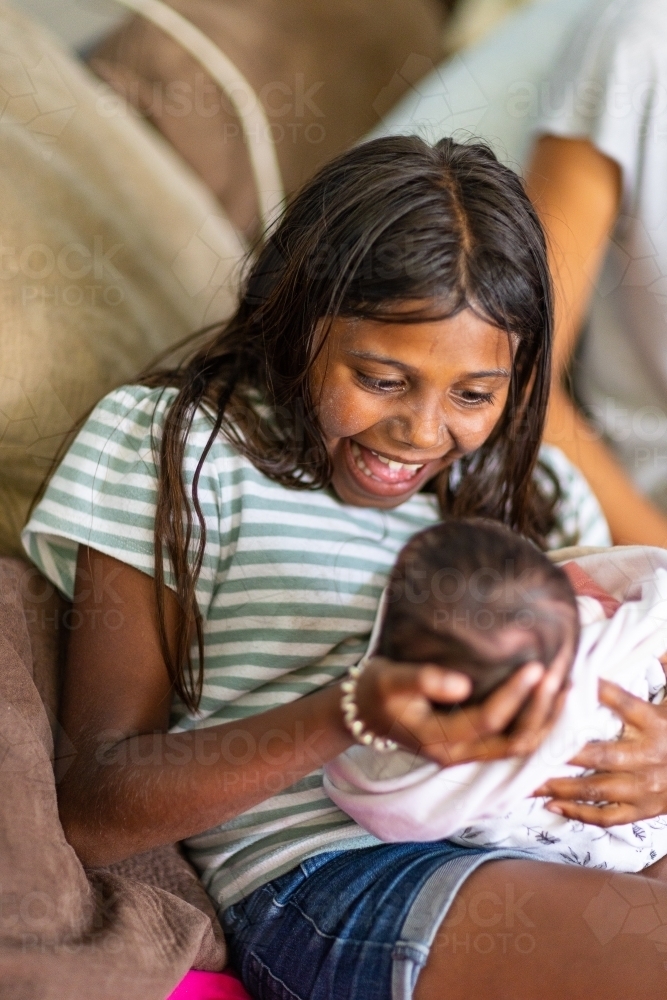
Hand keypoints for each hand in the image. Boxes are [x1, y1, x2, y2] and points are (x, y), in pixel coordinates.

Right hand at [353, 653, 567, 766]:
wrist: (363, 712)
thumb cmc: (377, 690)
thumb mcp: (392, 679)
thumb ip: (425, 680)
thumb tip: (464, 684)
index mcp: (439, 740)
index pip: (489, 720)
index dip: (516, 694)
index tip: (536, 665)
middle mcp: (458, 754)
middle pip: (514, 741)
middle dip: (541, 710)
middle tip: (559, 675)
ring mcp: (467, 752)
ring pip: (520, 745)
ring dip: (545, 719)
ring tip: (565, 687)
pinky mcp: (472, 744)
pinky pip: (513, 740)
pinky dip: (536, 722)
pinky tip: (549, 699)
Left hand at [535, 679, 666, 825]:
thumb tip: (657, 640)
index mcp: (655, 723)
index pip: (623, 703)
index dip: (596, 691)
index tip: (563, 681)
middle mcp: (648, 756)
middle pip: (598, 754)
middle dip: (559, 752)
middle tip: (524, 746)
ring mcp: (644, 787)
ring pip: (595, 789)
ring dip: (558, 786)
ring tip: (525, 782)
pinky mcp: (642, 810)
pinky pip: (606, 816)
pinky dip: (578, 814)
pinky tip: (551, 805)